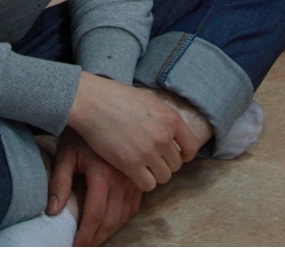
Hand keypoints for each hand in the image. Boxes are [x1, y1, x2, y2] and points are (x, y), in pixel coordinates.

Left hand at [48, 129, 142, 245]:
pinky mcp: (138, 174)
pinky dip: (125, 217)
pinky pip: (136, 203)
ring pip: (126, 213)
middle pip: (113, 219)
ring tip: (96, 239)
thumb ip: (59, 182)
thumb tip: (52, 211)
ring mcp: (133, 176)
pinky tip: (113, 222)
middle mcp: (122, 177)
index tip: (76, 248)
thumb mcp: (66, 153)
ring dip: (112, 230)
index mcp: (102, 173)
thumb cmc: (79, 131)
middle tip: (86, 248)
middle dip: (98, 238)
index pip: (95, 214)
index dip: (86, 235)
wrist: (100, 106)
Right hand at [66, 72, 200, 190]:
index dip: (184, 155)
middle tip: (149, 160)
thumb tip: (173, 136)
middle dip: (164, 164)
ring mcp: (148, 151)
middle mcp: (163, 136)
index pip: (192, 147)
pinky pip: (148, 184)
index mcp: (171, 118)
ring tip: (140, 166)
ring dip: (153, 175)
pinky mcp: (130, 164)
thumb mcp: (149, 101)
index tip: (173, 156)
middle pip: (176, 165)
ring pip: (164, 177)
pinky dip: (142, 182)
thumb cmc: (116, 98)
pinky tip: (132, 172)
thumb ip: (164, 119)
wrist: (91, 102)